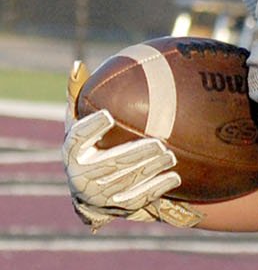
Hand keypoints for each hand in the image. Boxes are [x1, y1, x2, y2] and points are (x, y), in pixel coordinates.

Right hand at [62, 107, 198, 230]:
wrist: (90, 192)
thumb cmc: (87, 146)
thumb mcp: (77, 123)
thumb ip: (78, 96)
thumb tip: (78, 64)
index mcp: (72, 152)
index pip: (78, 138)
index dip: (92, 128)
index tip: (108, 115)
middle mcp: (82, 176)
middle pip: (110, 163)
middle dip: (135, 154)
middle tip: (158, 142)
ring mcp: (101, 194)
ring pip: (127, 181)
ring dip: (151, 169)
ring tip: (170, 155)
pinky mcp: (119, 206)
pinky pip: (139, 198)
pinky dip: (157, 188)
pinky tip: (174, 177)